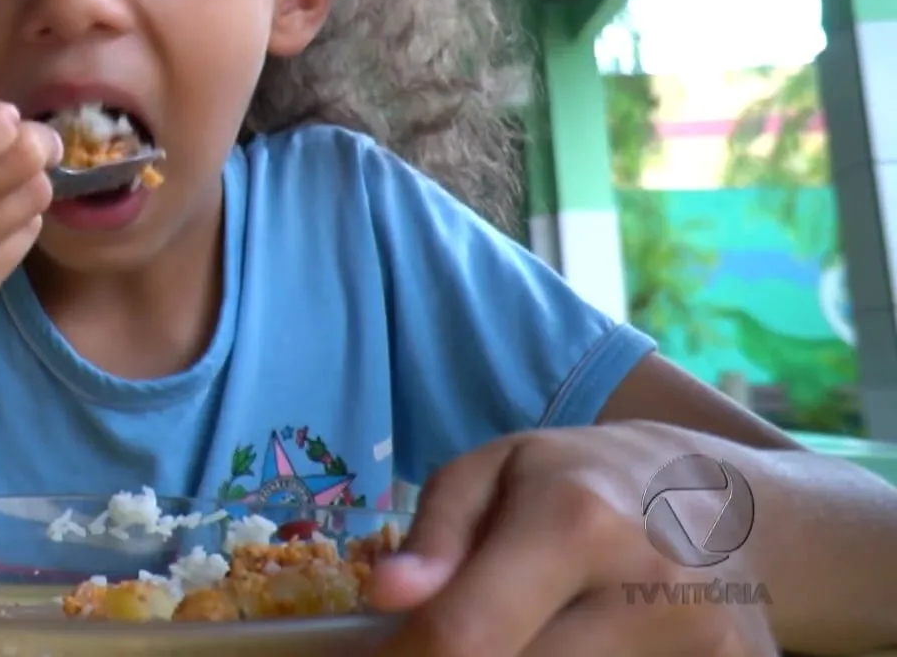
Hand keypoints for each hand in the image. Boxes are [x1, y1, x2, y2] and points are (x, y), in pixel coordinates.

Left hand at [369, 422, 775, 655]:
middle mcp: (651, 588)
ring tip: (518, 627)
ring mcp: (709, 645)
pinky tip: (568, 645)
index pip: (466, 635)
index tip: (377, 656)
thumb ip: (436, 535)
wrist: (732, 501)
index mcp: (576, 522)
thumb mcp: (496, 470)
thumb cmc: (586, 479)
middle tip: (438, 646)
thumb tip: (388, 596)